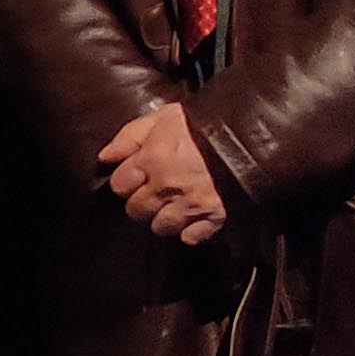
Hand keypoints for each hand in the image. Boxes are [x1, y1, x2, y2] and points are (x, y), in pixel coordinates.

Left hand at [96, 101, 225, 245]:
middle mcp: (168, 186)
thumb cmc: (202, 124)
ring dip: (165, 218)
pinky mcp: (215, 216)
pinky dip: (191, 231)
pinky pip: (191, 237)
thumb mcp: (162, 117)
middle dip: (143, 202)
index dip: (127, 182)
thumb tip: (105, 158)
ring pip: (161, 228)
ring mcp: (191, 203)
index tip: (137, 177)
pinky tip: (194, 216)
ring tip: (175, 204)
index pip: (119, 186)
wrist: (248, 133)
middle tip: (156, 191)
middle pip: (136, 211)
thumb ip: (129, 137)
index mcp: (152, 160)